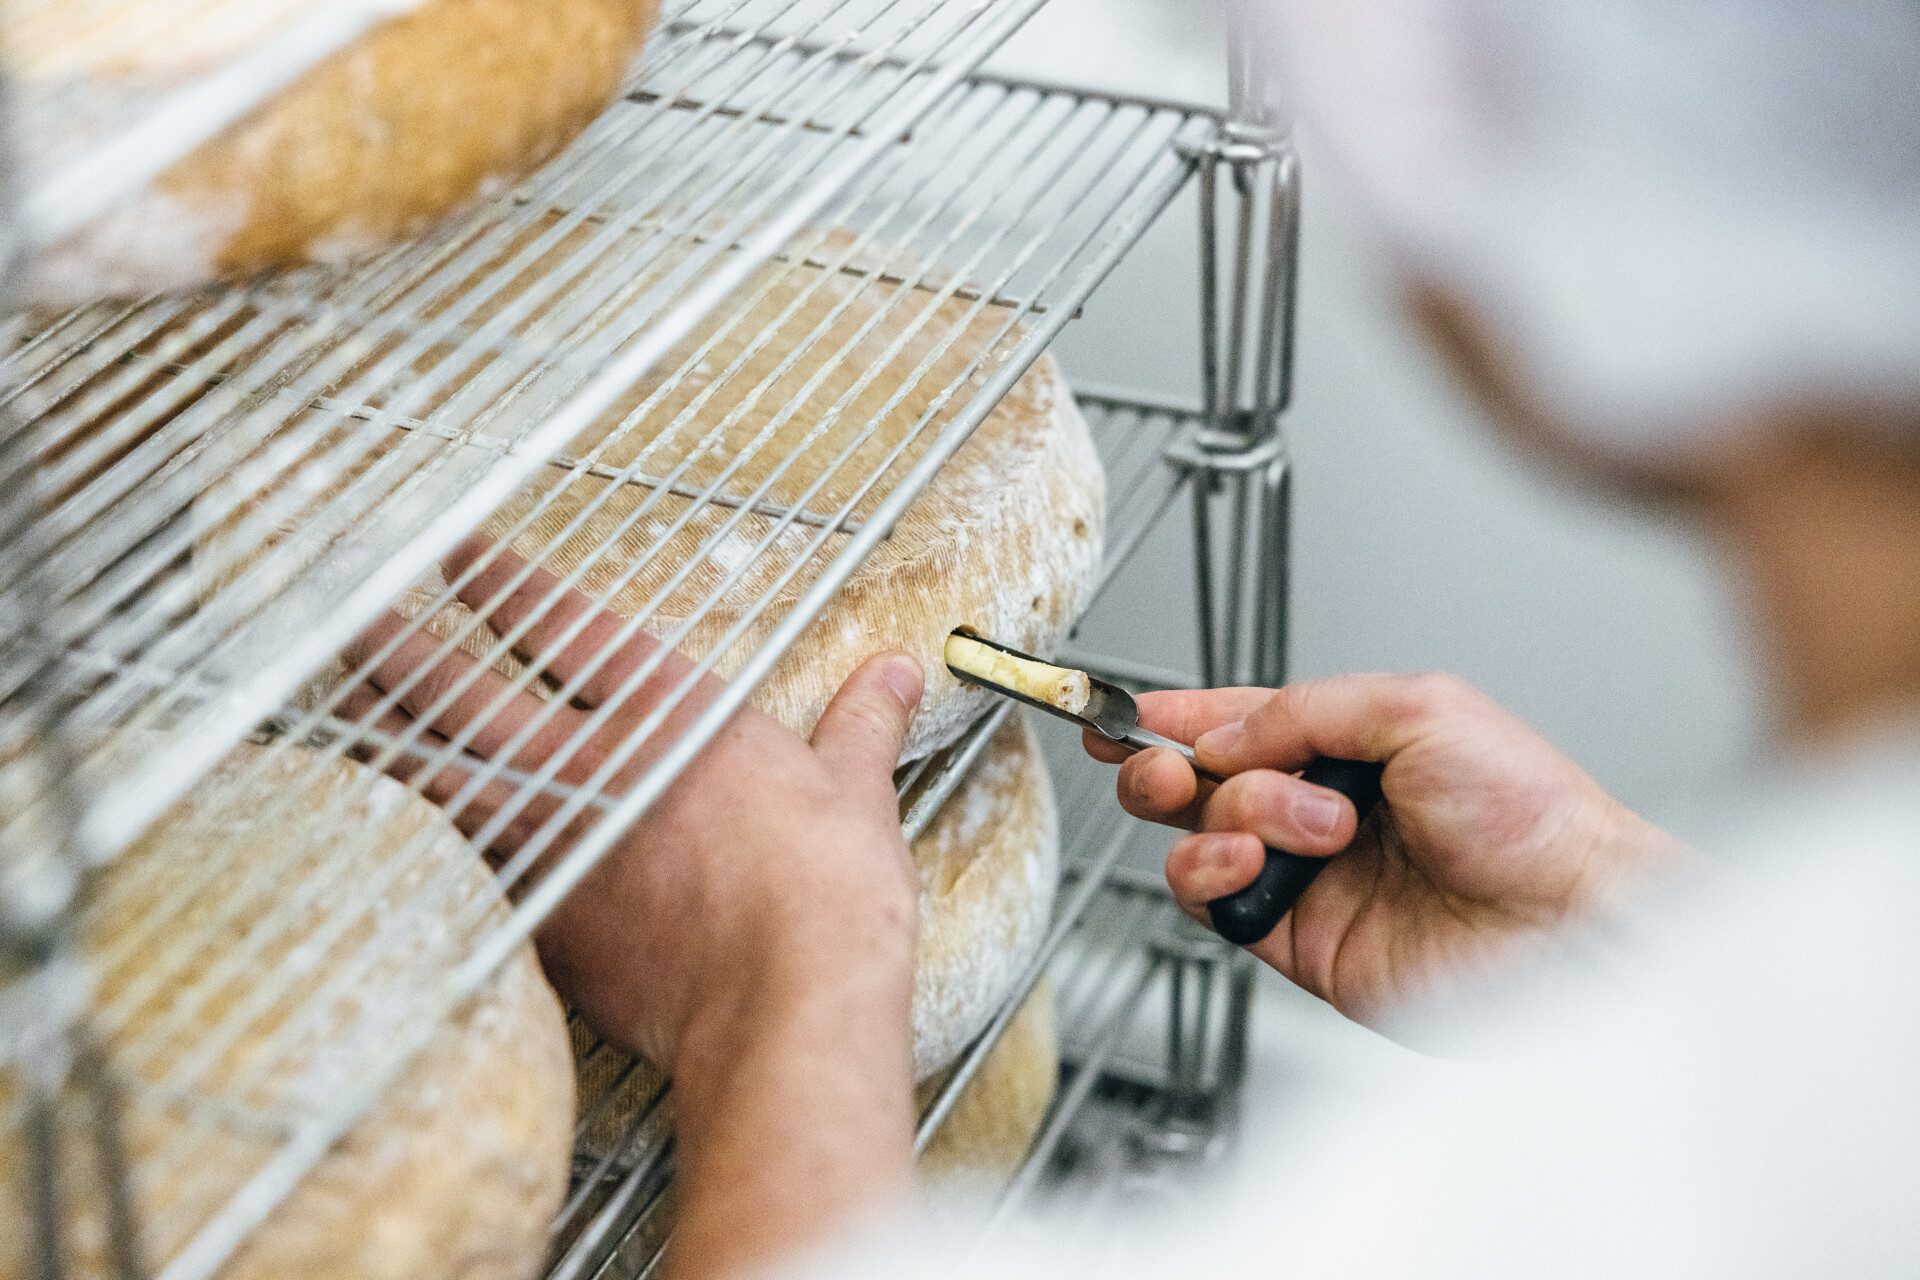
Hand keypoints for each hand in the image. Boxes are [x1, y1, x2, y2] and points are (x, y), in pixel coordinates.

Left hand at [338, 536, 921, 1073]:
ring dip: (378, 738)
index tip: (452, 549)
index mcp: (668, 711)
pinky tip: (388, 836)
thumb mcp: (854, 790)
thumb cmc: (826, 892)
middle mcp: (593, 765)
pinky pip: (463, 868)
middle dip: (394, 643)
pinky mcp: (543, 922)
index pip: (559, 624)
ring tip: (334, 710)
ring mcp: (556, 844)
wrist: (788, 1002)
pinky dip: (420, 844)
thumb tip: (892, 675)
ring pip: (436, 777)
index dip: (496, 579)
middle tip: (342, 611)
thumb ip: (859, 724)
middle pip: (460, 690)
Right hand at [1085, 674, 1693, 1024]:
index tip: (1118, 710)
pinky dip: (1212, 870)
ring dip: (1229, 814)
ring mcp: (1306, 873)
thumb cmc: (1531, 815)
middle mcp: (1321, 807)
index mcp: (1352, 742)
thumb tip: (1221, 734)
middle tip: (1162, 763)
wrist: (1565, 924)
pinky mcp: (1294, 938)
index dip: (1175, 714)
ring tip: (1302, 826)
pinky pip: (1212, 898)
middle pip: (1202, 779)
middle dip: (1165, 763)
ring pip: (1201, 834)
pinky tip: (1255, 860)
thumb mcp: (1419, 708)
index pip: (1241, 720)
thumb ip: (1306, 708)